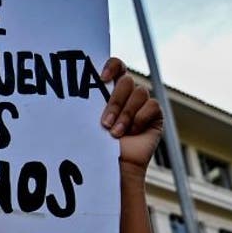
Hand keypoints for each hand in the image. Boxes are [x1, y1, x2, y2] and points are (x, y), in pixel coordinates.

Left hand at [98, 57, 162, 172]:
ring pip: (139, 92)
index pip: (117, 65)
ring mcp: (142, 103)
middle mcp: (127, 94)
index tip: (102, 79)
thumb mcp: (90, 120)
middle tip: (104, 124)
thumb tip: (77, 84)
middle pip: (126, 81)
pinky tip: (133, 133)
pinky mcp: (154, 115)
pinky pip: (151, 106)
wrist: (113, 167)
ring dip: (125, 115)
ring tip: (115, 134)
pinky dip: (139, 119)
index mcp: (110, 90)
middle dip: (114, 103)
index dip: (112, 66)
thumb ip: (90, 101)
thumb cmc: (97, 145)